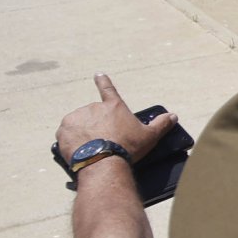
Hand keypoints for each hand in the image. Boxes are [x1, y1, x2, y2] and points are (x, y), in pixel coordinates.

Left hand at [54, 73, 176, 167]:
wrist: (104, 162)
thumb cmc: (127, 147)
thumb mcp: (149, 137)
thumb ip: (161, 124)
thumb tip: (173, 116)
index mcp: (113, 106)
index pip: (108, 89)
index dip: (103, 81)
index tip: (98, 74)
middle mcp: (93, 107)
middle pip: (93, 115)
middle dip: (96, 126)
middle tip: (102, 143)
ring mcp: (77, 117)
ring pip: (79, 124)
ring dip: (83, 133)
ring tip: (91, 149)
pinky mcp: (64, 129)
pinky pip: (66, 134)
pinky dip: (71, 141)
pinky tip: (78, 151)